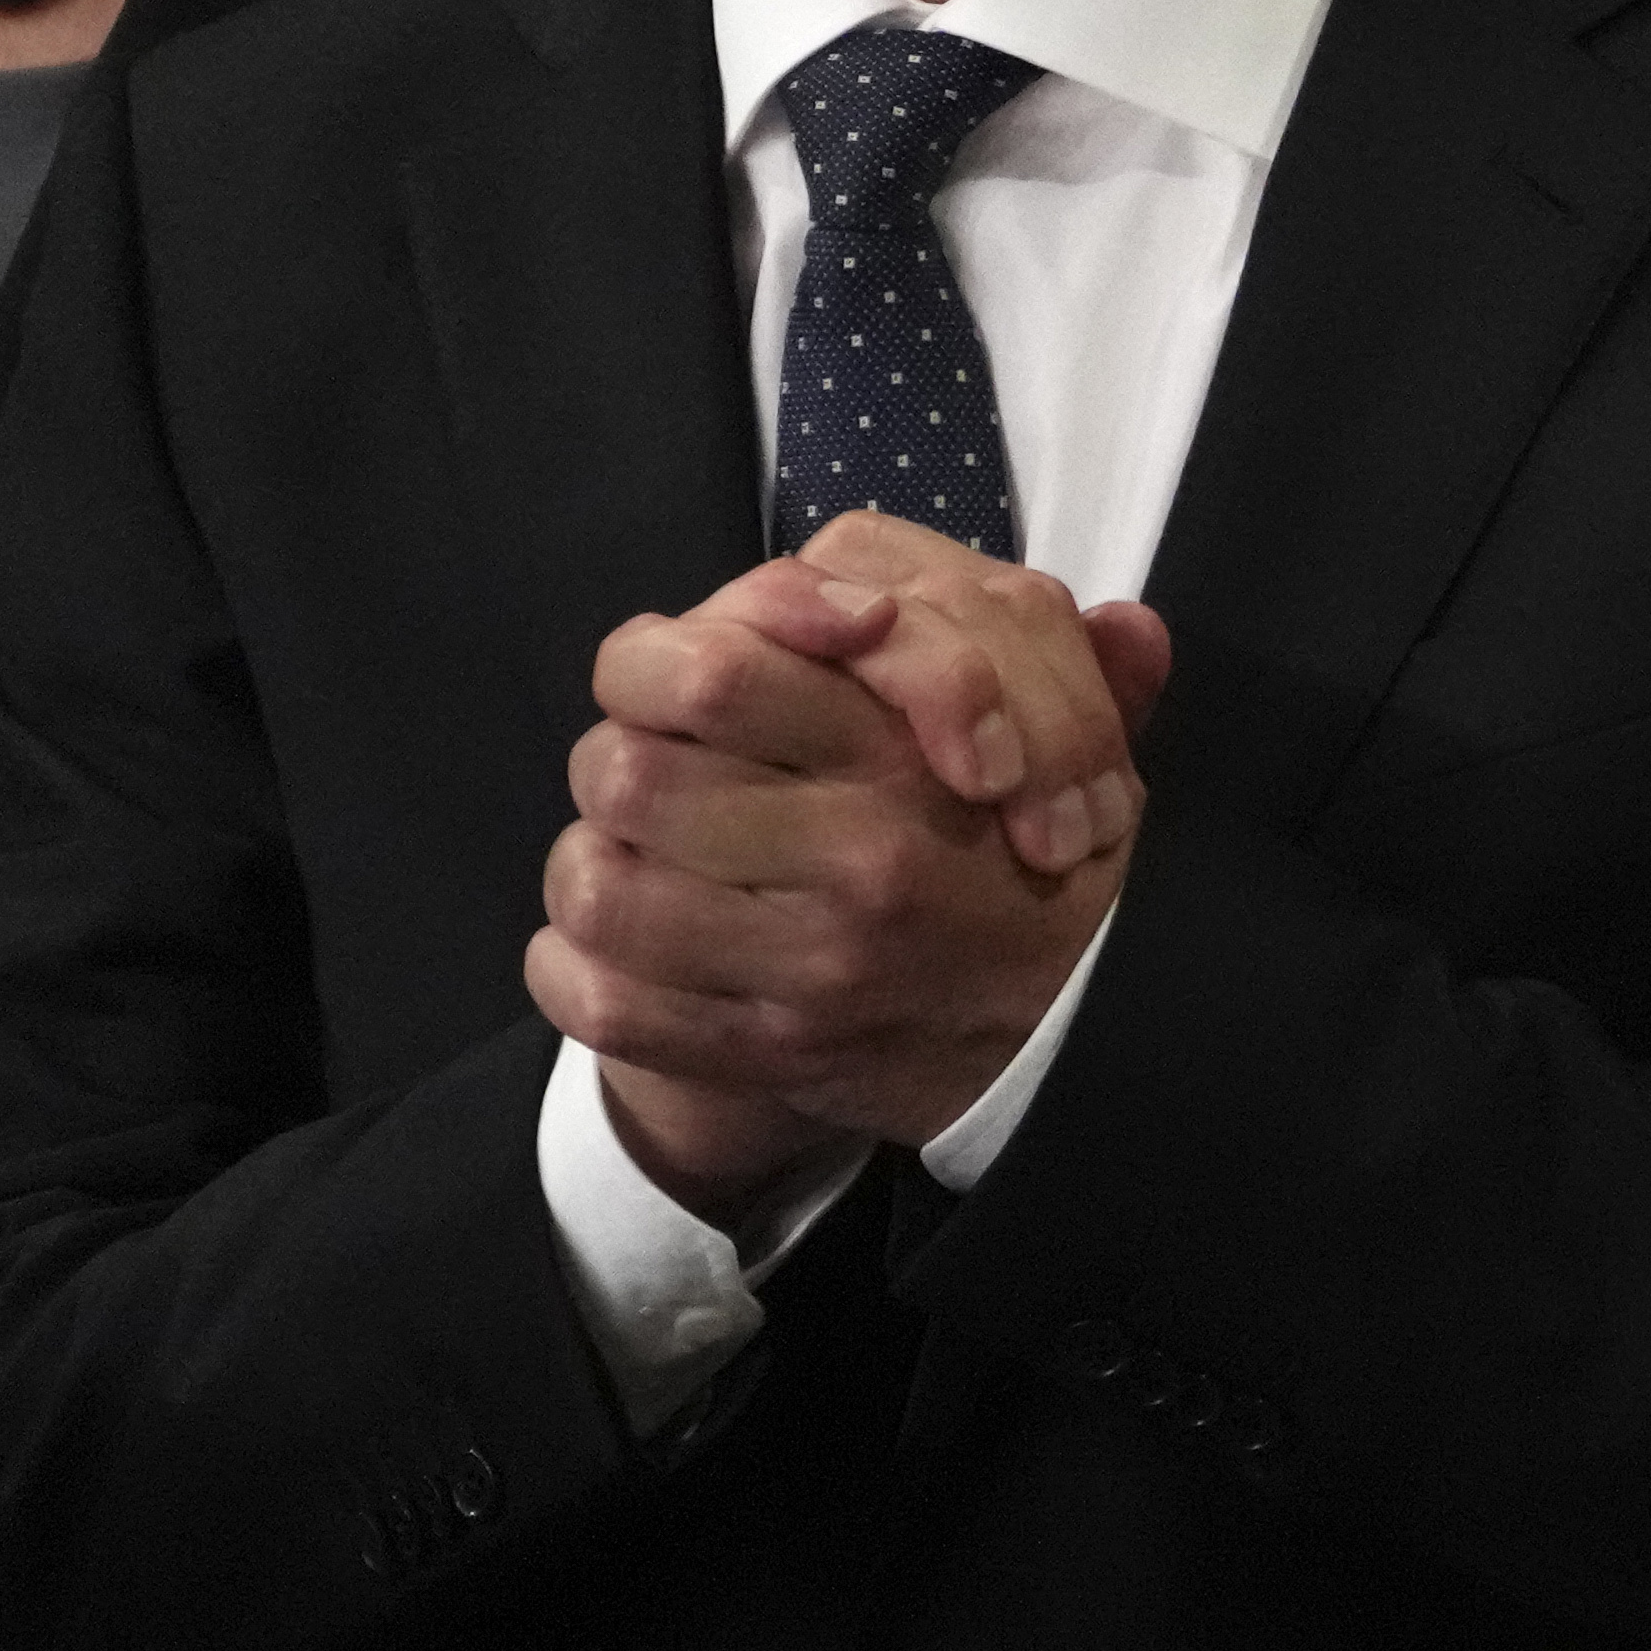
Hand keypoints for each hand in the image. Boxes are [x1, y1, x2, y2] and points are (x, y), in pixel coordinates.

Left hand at [525, 520, 1172, 1191]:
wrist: (1077, 1025)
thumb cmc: (1024, 846)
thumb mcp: (1032, 718)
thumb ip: (947, 641)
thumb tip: (883, 596)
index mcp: (905, 754)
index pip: (707, 676)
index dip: (654, 664)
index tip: (678, 680)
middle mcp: (859, 857)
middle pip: (627, 774)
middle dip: (615, 758)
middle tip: (647, 764)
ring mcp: (810, 968)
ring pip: (597, 889)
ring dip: (590, 862)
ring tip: (625, 852)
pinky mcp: (769, 1054)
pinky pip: (606, 1004)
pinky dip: (572, 968)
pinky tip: (606, 947)